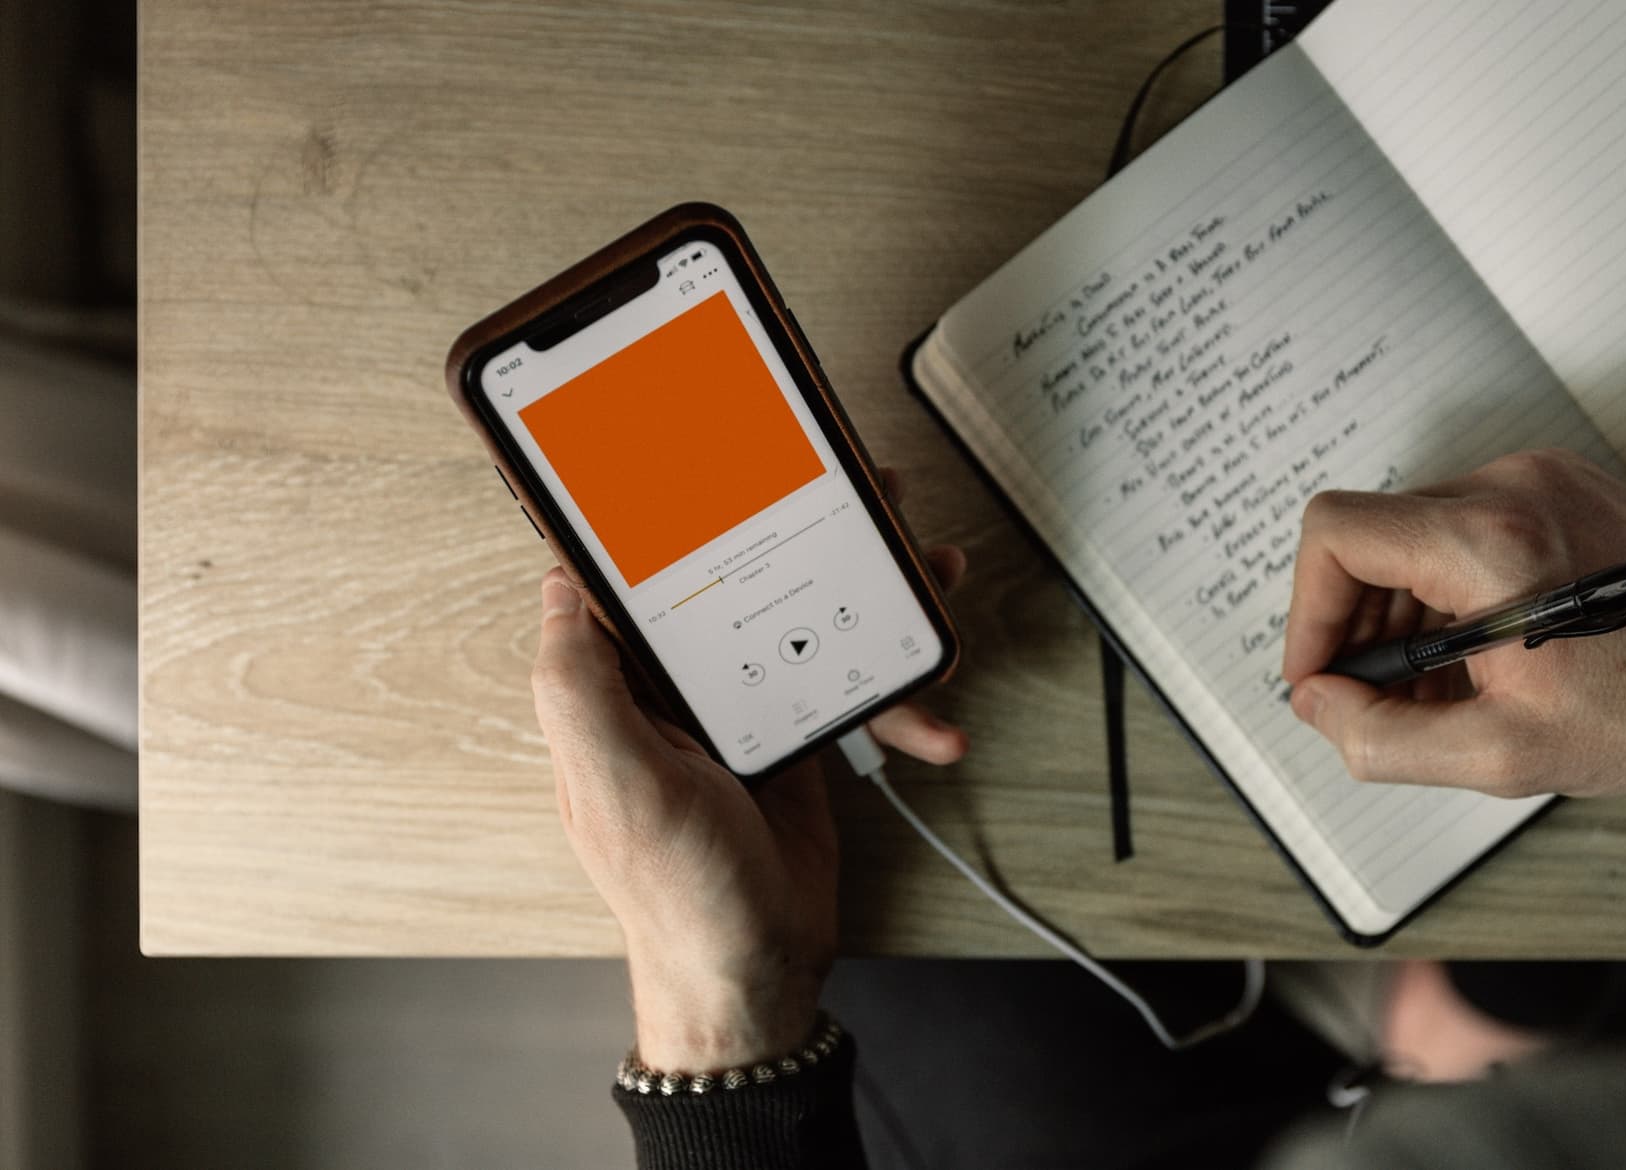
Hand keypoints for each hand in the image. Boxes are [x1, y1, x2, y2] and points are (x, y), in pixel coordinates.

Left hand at [531, 470, 965, 1072]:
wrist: (757, 972)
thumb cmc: (677, 895)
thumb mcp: (616, 783)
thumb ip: (579, 684)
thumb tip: (557, 585)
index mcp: (619, 688)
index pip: (634, 576)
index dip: (666, 513)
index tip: (705, 458)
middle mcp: (674, 691)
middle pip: (737, 580)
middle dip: (798, 533)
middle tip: (852, 492)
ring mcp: (739, 712)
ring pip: (803, 620)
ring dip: (867, 595)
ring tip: (922, 566)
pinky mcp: (794, 737)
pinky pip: (847, 684)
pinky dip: (894, 697)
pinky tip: (931, 717)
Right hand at [1282, 448, 1625, 798]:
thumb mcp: (1505, 755)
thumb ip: (1382, 738)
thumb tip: (1318, 704)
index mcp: (1492, 541)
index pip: (1336, 534)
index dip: (1307, 611)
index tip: (1320, 674)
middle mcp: (1512, 487)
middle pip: (1372, 534)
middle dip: (1357, 623)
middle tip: (1377, 697)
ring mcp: (1541, 478)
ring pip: (1415, 531)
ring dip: (1403, 611)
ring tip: (1437, 689)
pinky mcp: (1565, 487)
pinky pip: (1466, 528)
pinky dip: (1451, 591)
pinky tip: (1479, 656)